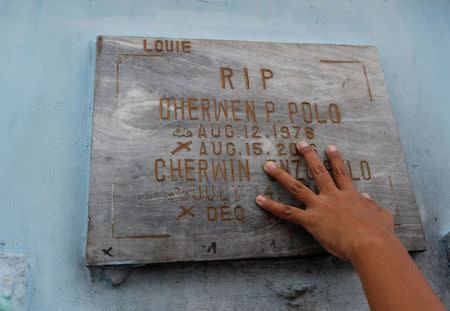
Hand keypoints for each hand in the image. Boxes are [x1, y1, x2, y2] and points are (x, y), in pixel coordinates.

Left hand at [256, 141, 394, 261]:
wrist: (371, 244)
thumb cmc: (380, 234)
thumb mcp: (382, 216)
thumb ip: (374, 205)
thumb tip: (367, 198)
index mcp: (350, 195)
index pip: (340, 173)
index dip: (335, 159)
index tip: (329, 147)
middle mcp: (333, 197)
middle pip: (317, 172)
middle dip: (308, 156)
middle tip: (299, 143)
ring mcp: (320, 207)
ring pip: (297, 187)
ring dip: (281, 175)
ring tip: (269, 165)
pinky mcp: (311, 220)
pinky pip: (287, 212)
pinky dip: (272, 206)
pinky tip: (259, 199)